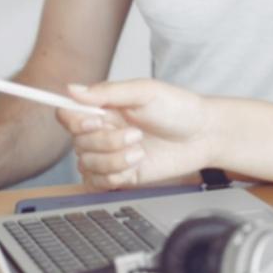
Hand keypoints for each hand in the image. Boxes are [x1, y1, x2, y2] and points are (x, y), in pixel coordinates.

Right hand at [58, 80, 216, 188]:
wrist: (204, 136)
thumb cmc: (179, 108)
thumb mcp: (145, 92)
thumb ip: (108, 92)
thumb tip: (72, 89)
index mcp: (105, 108)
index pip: (68, 115)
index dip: (75, 122)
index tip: (96, 122)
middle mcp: (104, 132)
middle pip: (78, 143)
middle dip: (107, 142)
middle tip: (136, 135)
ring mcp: (111, 155)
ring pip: (86, 165)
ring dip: (113, 160)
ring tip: (140, 151)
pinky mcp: (122, 175)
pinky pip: (97, 183)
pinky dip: (114, 176)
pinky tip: (134, 166)